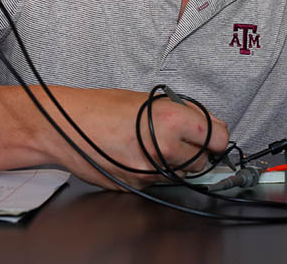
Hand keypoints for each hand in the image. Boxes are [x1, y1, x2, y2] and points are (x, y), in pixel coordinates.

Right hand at [35, 87, 229, 190]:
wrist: (67, 126)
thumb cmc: (102, 107)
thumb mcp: (148, 100)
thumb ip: (180, 113)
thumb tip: (206, 124)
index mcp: (172, 120)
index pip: (219, 137)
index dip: (215, 136)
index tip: (210, 135)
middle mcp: (165, 148)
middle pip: (202, 161)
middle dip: (194, 151)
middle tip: (178, 139)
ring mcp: (151, 171)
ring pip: (181, 174)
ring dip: (175, 164)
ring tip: (152, 146)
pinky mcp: (138, 186)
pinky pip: (158, 182)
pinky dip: (154, 171)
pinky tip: (136, 155)